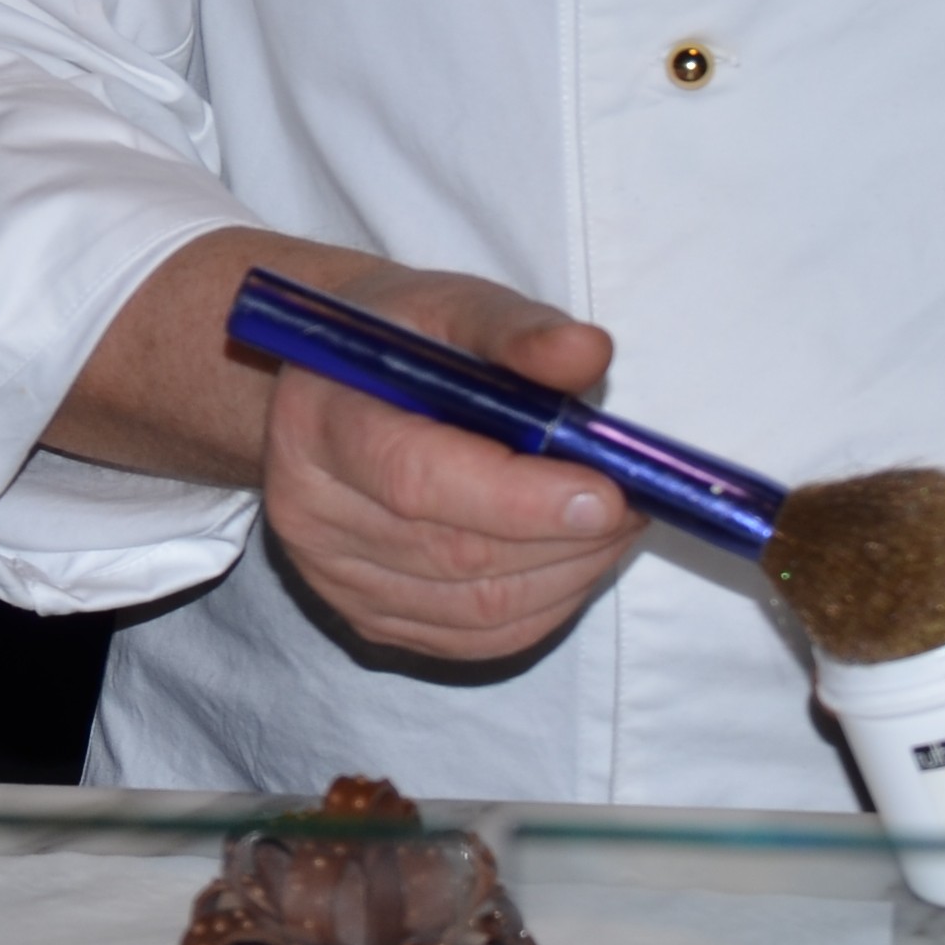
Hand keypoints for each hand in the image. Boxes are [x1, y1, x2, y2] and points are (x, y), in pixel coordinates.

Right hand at [256, 270, 642, 664]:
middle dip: (566, 536)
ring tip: (611, 521)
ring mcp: (335, 577)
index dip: (519, 498)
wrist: (334, 387)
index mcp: (319, 420)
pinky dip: (547, 604)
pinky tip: (572, 556)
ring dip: (569, 572)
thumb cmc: (400, 340)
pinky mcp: (371, 619)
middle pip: (455, 553)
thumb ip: (518, 329)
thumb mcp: (451, 306)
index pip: (416, 478)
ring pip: (478, 608)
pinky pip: (479, 639)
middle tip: (634, 499)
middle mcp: (310, 511)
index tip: (606, 492)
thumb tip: (588, 352)